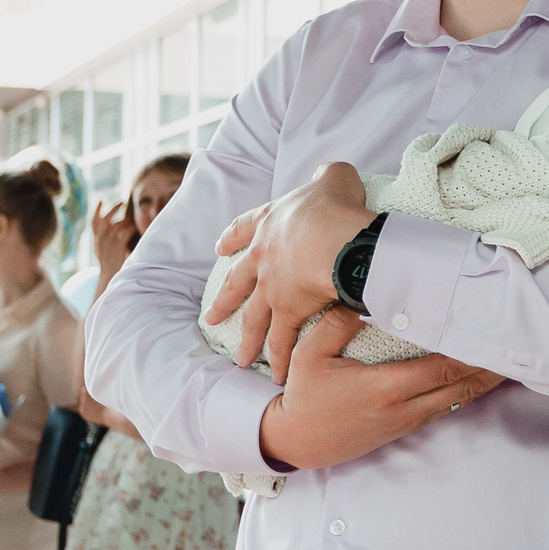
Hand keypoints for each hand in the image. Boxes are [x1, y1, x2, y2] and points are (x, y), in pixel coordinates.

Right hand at [90, 201, 138, 292]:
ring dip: (127, 221)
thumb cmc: (111, 264)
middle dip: (113, 208)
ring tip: (132, 222)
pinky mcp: (118, 245)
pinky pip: (125, 232)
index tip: (100, 200)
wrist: (111, 277)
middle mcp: (100, 239)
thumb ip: (106, 237)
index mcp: (96, 240)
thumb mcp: (104, 250)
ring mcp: (109, 242)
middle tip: (121, 201)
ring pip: (118, 224)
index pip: (93, 221)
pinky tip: (135, 229)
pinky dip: (131, 229)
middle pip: (106, 219)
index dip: (96, 210)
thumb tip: (114, 224)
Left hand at [203, 164, 375, 380]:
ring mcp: (271, 287)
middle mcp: (262, 257)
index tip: (219, 249)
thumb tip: (332, 174)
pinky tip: (278, 375)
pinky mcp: (287, 311)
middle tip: (211, 317)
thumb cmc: (336, 205)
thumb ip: (329, 175)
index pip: (242, 228)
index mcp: (268, 223)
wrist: (336, 238)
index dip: (231, 238)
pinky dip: (280, 358)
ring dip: (246, 339)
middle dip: (224, 301)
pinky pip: (282, 340)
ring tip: (240, 359)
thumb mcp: (333, 177)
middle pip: (236, 282)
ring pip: (252, 318)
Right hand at [257, 307, 504, 470]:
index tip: (490, 337)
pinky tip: (478, 383)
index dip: (470, 355)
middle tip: (516, 350)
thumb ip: (336, 324)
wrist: (297, 441)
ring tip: (508, 364)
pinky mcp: (403, 428)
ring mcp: (405, 421)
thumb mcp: (310, 355)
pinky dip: (464, 394)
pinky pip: (442, 409)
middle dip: (489, 369)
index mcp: (385, 387)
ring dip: (483, 383)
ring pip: (455, 401)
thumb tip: (360, 294)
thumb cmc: (304, 396)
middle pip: (459, 387)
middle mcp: (402, 407)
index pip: (440, 369)